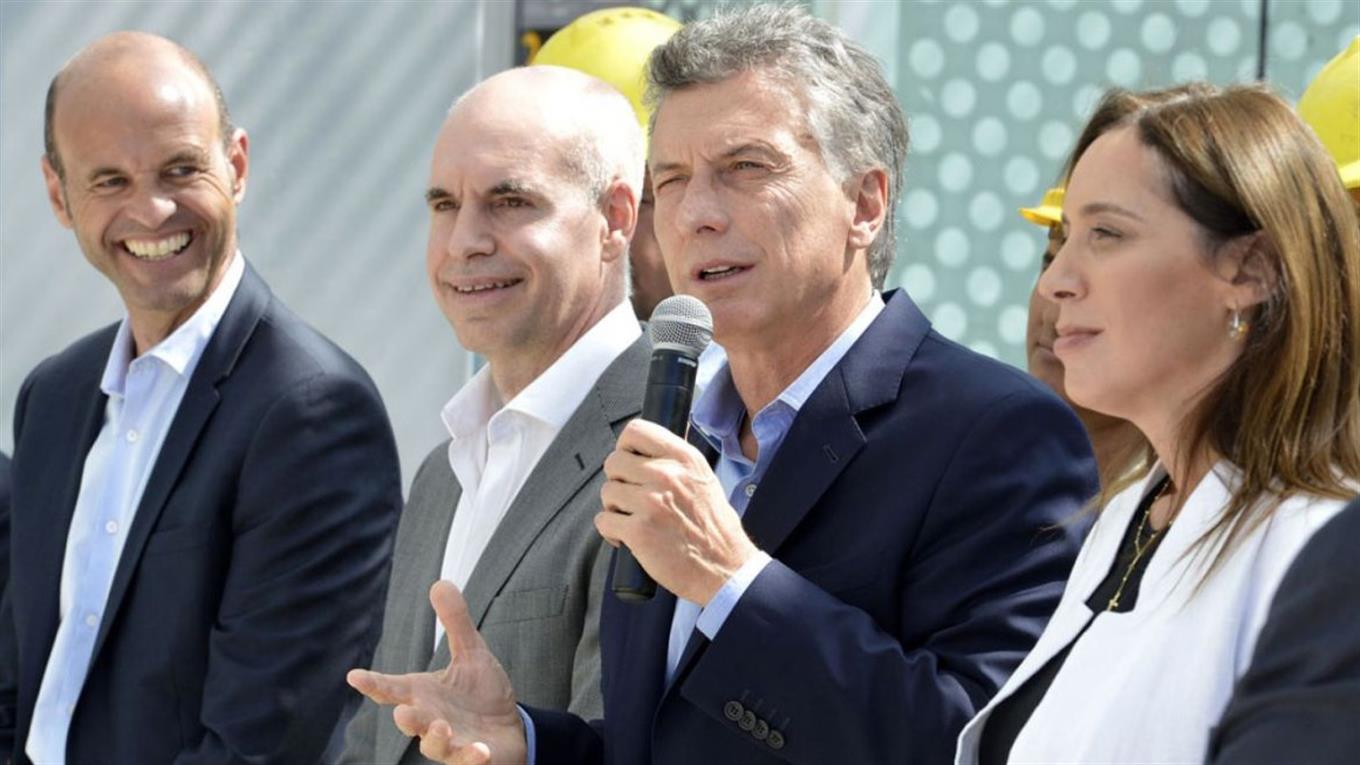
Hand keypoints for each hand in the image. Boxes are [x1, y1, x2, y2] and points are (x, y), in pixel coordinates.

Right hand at [347, 581, 525, 764]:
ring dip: (435, 738)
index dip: (373, 683)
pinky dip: (472, 758)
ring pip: (433, 745)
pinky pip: (467, 761)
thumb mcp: (471, 653)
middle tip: (403, 710)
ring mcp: (449, 742)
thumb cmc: (481, 694)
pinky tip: (481, 751)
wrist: (508, 729)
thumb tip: (440, 582)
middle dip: (407, 717)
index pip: (392, 688)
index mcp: (423, 694)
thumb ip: (455, 622)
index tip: (354, 676)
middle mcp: (430, 719)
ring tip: (441, 728)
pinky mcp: (471, 758)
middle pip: (410, 720)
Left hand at [596, 419, 759, 603]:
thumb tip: (647, 446)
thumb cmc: (714, 528)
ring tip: (632, 519)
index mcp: (684, 459)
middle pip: (614, 462)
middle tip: (631, 497)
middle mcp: (667, 475)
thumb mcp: (704, 479)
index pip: (636, 431)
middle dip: (618, 481)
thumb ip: (676, 460)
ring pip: (607, 491)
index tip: (629, 463)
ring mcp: (651, 503)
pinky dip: (611, 530)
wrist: (724, 568)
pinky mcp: (639, 531)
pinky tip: (627, 537)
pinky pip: (604, 520)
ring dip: (614, 507)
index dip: (625, 447)